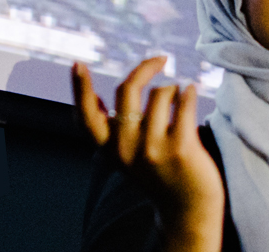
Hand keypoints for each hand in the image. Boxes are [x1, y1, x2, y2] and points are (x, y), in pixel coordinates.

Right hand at [73, 58, 224, 251]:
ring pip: (161, 92)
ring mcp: (153, 148)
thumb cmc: (159, 174)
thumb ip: (113, 130)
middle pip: (127, 89)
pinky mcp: (180, 148)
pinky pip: (184, 101)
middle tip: (160, 59)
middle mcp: (126, 148)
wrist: (187, 209)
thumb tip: (94, 95)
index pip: (86, 116)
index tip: (77, 64)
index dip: (79, 89)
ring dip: (174, 88)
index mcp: (110, 149)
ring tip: (181, 97)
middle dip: (145, 67)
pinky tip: (191, 92)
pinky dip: (189, 91)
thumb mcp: (126, 156)